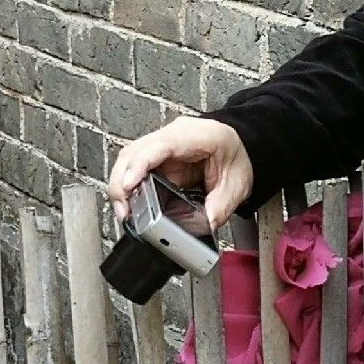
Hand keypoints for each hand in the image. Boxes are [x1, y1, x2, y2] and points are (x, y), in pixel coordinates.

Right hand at [106, 116, 254, 227]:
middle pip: (133, 153)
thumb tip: (203, 227)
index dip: (139, 166)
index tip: (129, 187)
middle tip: (124, 211)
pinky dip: (128, 187)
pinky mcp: (157, 158)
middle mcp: (171, 136)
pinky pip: (135, 168)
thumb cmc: (239, 154)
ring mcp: (161, 146)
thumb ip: (219, 207)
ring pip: (128, 160)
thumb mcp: (236, 184)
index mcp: (194, 136)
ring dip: (121, 186)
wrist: (242, 144)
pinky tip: (131, 205)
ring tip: (125, 213)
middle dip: (122, 183)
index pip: (158, 147)